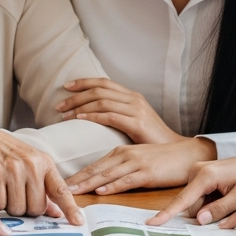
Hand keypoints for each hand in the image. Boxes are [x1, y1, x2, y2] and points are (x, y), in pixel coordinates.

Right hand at [0, 125, 83, 224]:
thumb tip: (58, 213)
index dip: (70, 207)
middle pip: (35, 209)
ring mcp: (13, 169)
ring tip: (6, 188)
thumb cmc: (11, 156)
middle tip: (18, 194)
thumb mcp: (32, 167)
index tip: (78, 222)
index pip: (60, 190)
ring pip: (16, 209)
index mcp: (45, 163)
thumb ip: (45, 190)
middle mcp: (32, 165)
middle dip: (25, 209)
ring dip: (9, 206)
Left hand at [56, 78, 179, 143]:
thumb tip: (97, 114)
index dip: (84, 82)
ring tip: (65, 116)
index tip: (66, 87)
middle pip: (100, 89)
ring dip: (80, 107)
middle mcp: (134, 99)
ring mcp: (137, 110)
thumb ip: (119, 115)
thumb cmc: (153, 141)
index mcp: (133, 96)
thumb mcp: (135, 122)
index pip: (104, 82)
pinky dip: (93, 116)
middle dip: (77, 95)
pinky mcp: (137, 124)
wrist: (176, 152)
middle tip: (59, 105)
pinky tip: (81, 119)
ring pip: (102, 101)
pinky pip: (110, 116)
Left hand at [66, 139, 216, 194]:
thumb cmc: (162, 160)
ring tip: (72, 191)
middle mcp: (125, 155)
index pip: (94, 165)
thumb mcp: (137, 161)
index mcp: (121, 152)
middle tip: (58, 189)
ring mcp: (137, 163)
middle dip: (77, 180)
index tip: (60, 184)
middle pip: (96, 169)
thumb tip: (102, 183)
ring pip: (107, 174)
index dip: (77, 175)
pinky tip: (102, 191)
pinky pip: (127, 180)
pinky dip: (114, 186)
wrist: (187, 155)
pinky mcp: (148, 172)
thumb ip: (120, 169)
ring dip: (89, 183)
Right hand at [148, 150, 235, 226]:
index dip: (167, 214)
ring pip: (196, 202)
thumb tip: (199, 221)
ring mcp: (199, 172)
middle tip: (231, 205)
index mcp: (205, 175)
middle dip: (206, 213)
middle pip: (191, 205)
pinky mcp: (203, 175)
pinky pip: (201, 197)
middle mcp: (197, 171)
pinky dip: (212, 202)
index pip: (183, 200)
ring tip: (232, 197)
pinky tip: (228, 195)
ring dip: (211, 208)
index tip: (152, 223)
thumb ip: (219, 210)